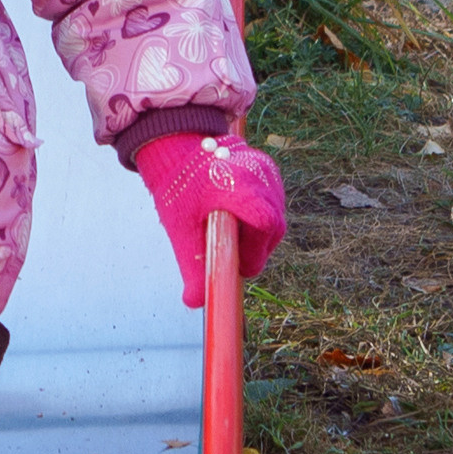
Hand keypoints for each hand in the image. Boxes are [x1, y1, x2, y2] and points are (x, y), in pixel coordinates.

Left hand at [135, 130, 285, 307]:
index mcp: (238, 186)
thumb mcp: (182, 231)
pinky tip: (235, 214)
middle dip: (254, 249)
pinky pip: (274, 204)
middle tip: (230, 253)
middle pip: (273, 228)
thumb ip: (194, 267)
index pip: (266, 224)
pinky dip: (258, 217)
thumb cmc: (178, 190)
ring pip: (275, 218)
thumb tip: (196, 303)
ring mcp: (268, 171)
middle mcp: (259, 174)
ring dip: (256, 235)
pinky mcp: (270, 170)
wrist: (177, 150)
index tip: (238, 267)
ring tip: (228, 229)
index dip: (255, 254)